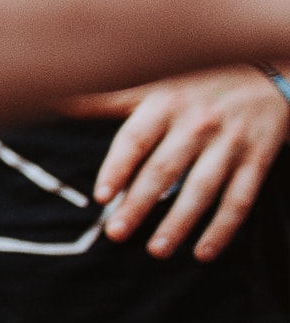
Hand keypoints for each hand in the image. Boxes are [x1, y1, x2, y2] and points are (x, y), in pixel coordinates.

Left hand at [67, 68, 286, 260]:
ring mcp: (229, 143)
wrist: (267, 70)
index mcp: (165, 104)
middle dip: (139, 204)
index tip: (101, 196)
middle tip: (117, 233)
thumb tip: (55, 99)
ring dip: (179, 223)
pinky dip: (223, 229)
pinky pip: (240, 199)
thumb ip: (108, 98)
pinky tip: (204, 252)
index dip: (117, 168)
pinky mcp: (257, 159)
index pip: (136, 139)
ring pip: (202, 189)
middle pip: (164, 169)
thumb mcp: (155, 83)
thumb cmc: (198, 82)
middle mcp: (196, 123)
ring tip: (156, 250)